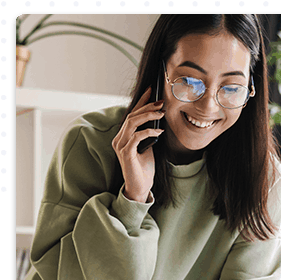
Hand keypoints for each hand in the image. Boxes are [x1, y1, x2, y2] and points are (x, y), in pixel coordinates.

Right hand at [111, 87, 164, 202]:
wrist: (140, 188)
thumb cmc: (144, 170)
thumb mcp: (148, 148)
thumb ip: (148, 135)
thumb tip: (158, 120)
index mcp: (122, 137)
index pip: (131, 114)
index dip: (141, 102)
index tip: (151, 91)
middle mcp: (118, 139)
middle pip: (132, 116)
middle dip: (147, 107)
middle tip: (161, 102)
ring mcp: (120, 146)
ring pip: (132, 123)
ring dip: (148, 116)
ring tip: (162, 114)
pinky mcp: (126, 153)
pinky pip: (137, 137)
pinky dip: (149, 132)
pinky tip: (159, 132)